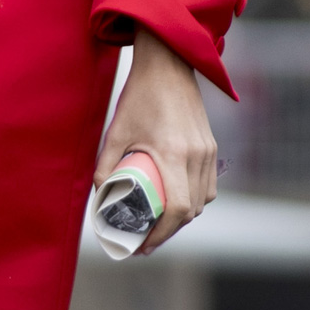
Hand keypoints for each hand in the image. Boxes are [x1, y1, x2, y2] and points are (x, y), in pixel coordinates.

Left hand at [97, 30, 219, 254]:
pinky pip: (208, 184)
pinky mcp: (211, 145)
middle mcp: (196, 155)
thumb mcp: (116, 131)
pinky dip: (195, 199)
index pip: (177, 210)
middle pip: (191, 210)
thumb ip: (105, 165)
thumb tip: (99, 196)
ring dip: (184, 217)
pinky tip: (177, 202)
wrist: (168, 65)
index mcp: (174, 153)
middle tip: (145, 239)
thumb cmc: (139, 96)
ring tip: (160, 224)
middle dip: (170, 231)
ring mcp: (207, 150)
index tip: (144, 245)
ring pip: (203, 199)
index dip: (162, 234)